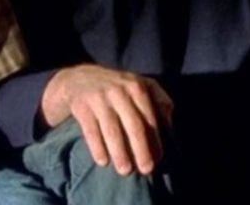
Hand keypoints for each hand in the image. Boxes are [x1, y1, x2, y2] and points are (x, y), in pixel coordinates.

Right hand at [42, 64, 173, 175]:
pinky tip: (103, 162)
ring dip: (120, 152)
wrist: (78, 78)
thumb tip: (170, 125)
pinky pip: (91, 130)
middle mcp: (119, 91)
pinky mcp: (81, 105)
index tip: (159, 160)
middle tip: (147, 169)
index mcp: (137, 86)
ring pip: (112, 130)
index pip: (150, 117)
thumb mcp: (139, 84)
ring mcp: (99, 98)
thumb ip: (158, 100)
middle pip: (134, 125)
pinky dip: (97, 147)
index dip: (155, 140)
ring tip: (125, 171)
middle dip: (142, 149)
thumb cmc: (116, 87)